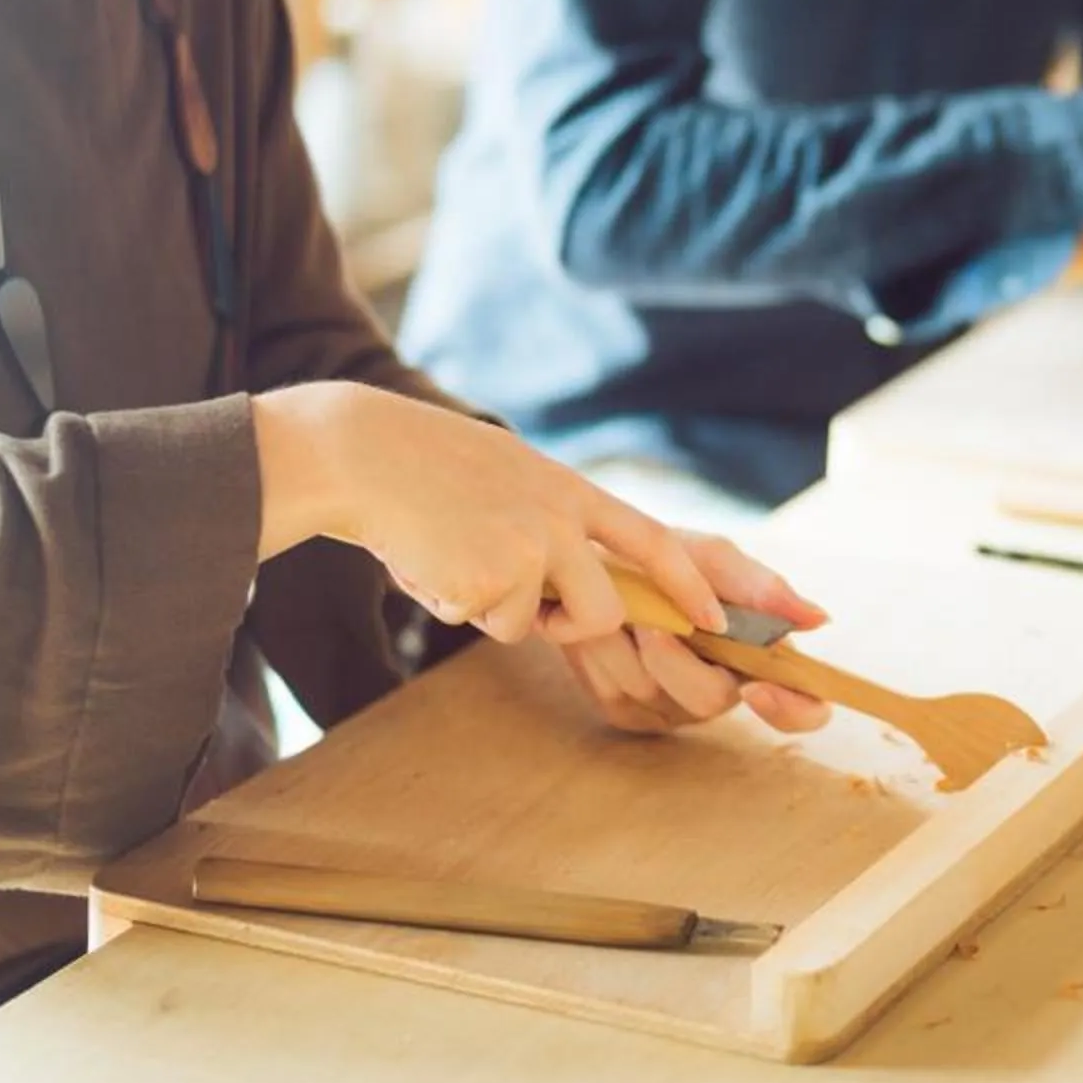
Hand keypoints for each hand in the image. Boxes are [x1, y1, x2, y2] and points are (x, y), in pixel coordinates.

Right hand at [253, 385, 726, 645]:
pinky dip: (461, 607)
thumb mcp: (509, 478)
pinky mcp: (493, 576)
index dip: (691, 585)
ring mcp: (530, 546)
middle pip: (608, 608)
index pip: (652, 540)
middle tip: (530, 608)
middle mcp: (561, 517)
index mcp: (570, 491)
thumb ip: (549, 520)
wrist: (365, 454)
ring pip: (548, 623)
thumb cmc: (426, 471)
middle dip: (576, 628)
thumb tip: (571, 582)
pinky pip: (492, 624)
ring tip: (465, 569)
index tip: (717, 620)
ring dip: (510, 616)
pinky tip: (436, 563)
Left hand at [558, 533, 834, 733]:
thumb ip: (761, 588)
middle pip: (711, 702)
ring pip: (656, 696)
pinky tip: (600, 625)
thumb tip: (819, 619)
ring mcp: (671, 707)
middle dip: (676, 660)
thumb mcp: (714, 560)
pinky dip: (602, 654)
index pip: (805, 711)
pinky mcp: (626, 711)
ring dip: (630, 644)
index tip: (757, 686)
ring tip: (618, 603)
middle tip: (651, 624)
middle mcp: (721, 691)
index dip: (792, 710)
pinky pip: (617, 695)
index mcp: (759, 657)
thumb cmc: (666, 557)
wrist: (595, 560)